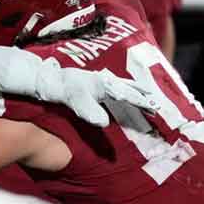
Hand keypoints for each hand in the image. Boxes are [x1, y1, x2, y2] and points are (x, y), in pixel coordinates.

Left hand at [35, 62, 158, 126]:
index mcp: (104, 84)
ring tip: (147, 97)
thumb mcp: (75, 100)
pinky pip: (114, 90)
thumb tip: (104, 123)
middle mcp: (105, 81)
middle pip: (129, 88)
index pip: (128, 94)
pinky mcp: (93, 86)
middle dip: (143, 96)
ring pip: (123, 87)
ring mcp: (99, 83)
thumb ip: (89, 110)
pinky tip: (123, 98)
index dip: (141, 102)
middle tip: (157, 104)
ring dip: (135, 92)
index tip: (154, 108)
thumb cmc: (61, 88)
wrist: (46, 79)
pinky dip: (123, 93)